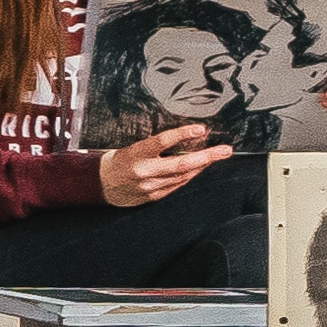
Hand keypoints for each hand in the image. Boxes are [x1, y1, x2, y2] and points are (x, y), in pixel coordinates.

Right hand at [94, 122, 229, 210]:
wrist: (102, 184)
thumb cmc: (121, 160)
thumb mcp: (134, 146)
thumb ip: (156, 146)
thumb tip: (184, 139)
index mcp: (136, 154)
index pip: (163, 142)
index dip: (183, 134)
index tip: (201, 129)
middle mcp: (144, 172)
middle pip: (181, 164)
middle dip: (206, 157)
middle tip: (225, 150)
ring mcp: (149, 187)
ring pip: (183, 176)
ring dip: (202, 166)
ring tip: (217, 156)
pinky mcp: (153, 197)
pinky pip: (177, 186)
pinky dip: (190, 176)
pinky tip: (199, 169)